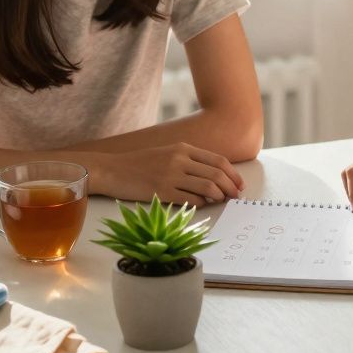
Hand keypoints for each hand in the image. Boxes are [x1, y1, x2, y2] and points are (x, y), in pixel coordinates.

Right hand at [106, 143, 245, 205]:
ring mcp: (171, 176)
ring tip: (221, 201)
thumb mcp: (168, 153)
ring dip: (220, 196)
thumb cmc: (141, 164)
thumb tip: (215, 177)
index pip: (218, 161)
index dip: (233, 174)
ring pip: (208, 187)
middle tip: (236, 197)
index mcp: (183, 148)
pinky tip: (202, 204)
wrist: (112, 170)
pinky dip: (202, 203)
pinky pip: (191, 200)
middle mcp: (179, 160)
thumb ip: (190, 161)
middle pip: (217, 174)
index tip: (240, 185)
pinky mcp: (162, 192)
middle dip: (231, 187)